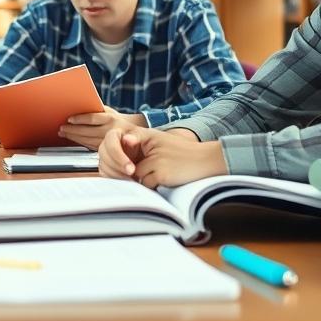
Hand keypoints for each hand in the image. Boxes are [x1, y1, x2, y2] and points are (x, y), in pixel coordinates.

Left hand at [58, 107, 146, 149]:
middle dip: (73, 130)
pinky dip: (80, 143)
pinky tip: (72, 139)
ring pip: (88, 140)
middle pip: (88, 131)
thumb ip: (96, 110)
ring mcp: (108, 141)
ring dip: (74, 137)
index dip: (80, 119)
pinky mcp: (106, 149)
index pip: (93, 118)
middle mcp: (110, 130)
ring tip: (63, 133)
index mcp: (111, 118)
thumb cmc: (116, 119)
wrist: (132, 132)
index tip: (69, 119)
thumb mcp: (109, 111)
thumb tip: (77, 105)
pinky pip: (90, 146)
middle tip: (61, 128)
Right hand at [98, 124, 153, 178]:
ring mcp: (106, 156)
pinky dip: (114, 179)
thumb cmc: (148, 143)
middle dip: (117, 167)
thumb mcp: (147, 136)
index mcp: (116, 134)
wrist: (151, 154)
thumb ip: (137, 135)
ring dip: (116, 174)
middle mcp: (108, 144)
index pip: (110, 142)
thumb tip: (127, 138)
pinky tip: (126, 180)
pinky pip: (104, 174)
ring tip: (131, 179)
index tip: (131, 168)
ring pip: (103, 166)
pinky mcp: (107, 167)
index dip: (118, 156)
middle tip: (131, 174)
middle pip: (104, 155)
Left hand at [101, 127, 225, 187]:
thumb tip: (121, 168)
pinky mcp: (161, 172)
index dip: (114, 158)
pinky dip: (154, 186)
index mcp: (146, 134)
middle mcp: (148, 144)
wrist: (206, 159)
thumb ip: (141, 151)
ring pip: (136, 176)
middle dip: (127, 173)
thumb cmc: (183, 154)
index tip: (122, 167)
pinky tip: (167, 180)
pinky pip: (147, 184)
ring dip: (144, 180)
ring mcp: (154, 158)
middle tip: (140, 175)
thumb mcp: (160, 145)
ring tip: (162, 174)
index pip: (118, 143)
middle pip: (124, 163)